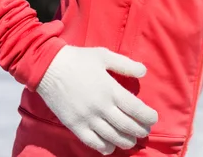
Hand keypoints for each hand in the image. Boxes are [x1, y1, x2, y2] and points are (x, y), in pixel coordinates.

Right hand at [37, 46, 157, 154]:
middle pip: (127, 125)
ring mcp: (87, 118)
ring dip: (125, 141)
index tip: (153, 118)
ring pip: (112, 136)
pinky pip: (92, 142)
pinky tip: (110, 147)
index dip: (147, 116)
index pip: (136, 109)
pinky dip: (104, 147)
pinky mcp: (74, 125)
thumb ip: (125, 65)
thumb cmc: (79, 59)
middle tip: (145, 130)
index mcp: (111, 89)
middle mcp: (101, 106)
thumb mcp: (104, 56)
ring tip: (132, 140)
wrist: (48, 67)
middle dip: (140, 130)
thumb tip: (144, 72)